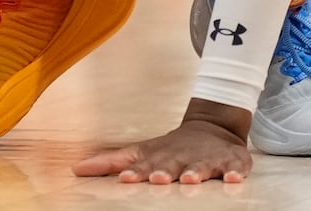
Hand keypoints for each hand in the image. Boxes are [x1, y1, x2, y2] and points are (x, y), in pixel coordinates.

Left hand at [72, 118, 250, 183]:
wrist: (211, 128)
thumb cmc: (169, 148)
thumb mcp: (140, 152)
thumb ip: (110, 162)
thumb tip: (74, 170)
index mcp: (159, 157)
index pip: (144, 165)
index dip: (135, 173)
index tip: (125, 180)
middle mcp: (181, 158)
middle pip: (171, 165)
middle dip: (163, 172)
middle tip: (157, 179)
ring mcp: (206, 159)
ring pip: (201, 167)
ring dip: (195, 173)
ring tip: (190, 180)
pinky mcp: (231, 161)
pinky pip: (236, 167)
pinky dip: (236, 172)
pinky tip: (234, 180)